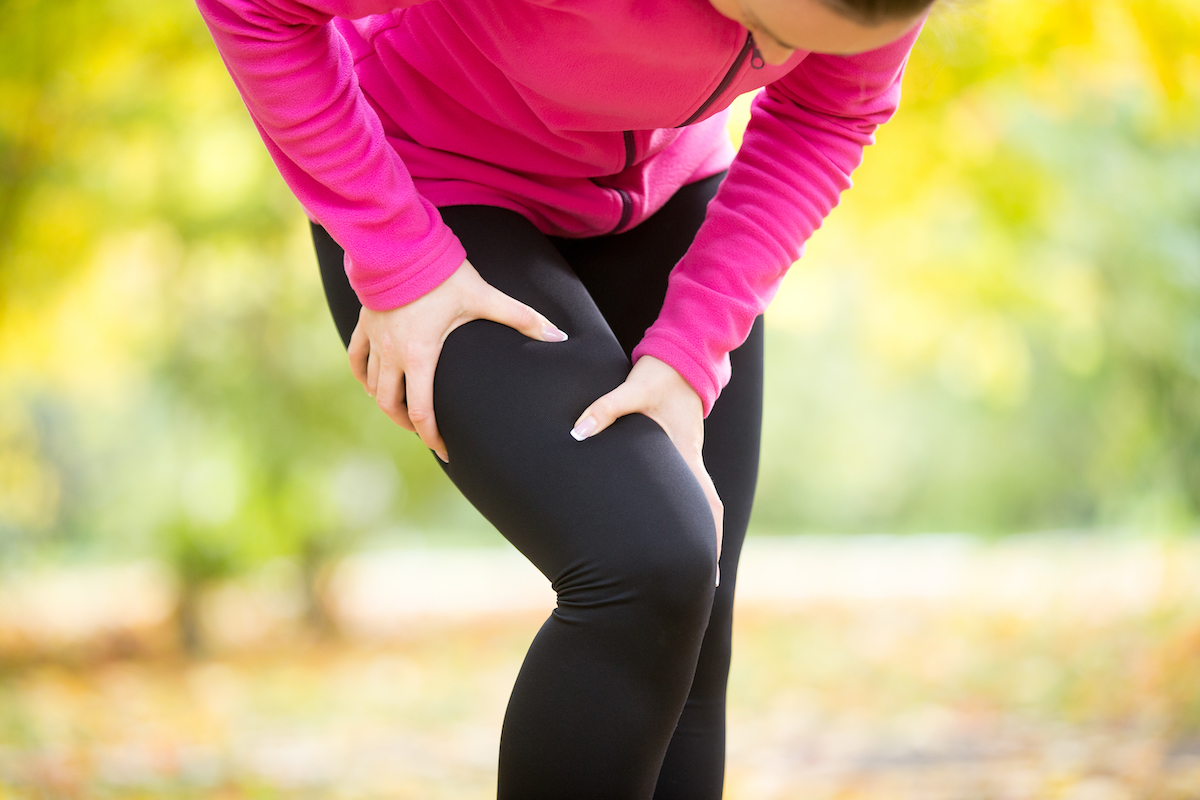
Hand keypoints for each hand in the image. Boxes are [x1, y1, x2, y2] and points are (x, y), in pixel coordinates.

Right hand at [348, 258, 567, 461]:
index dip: (432, 437)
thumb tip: (558, 335)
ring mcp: (375, 339)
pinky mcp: (365, 323)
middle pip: (391, 405)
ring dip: (386, 402)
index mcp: (420, 355)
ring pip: (371, 385)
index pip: (422, 411)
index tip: (445, 452)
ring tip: (402, 410)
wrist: (400, 244)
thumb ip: (521, 317)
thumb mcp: (484, 296)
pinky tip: (371, 381)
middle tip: (425, 432)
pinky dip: (363, 375)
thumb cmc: (443, 273)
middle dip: (408, 424)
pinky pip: (356, 358)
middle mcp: (392, 353)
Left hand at [570, 356, 723, 579]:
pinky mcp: (684, 453)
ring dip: (702, 533)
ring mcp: (691, 458)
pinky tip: (678, 530)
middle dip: (710, 549)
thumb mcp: (630, 389)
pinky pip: (691, 490)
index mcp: (685, 454)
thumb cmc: (656, 376)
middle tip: (706, 587)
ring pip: (703, 504)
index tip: (710, 571)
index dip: (708, 539)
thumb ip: (603, 409)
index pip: (704, 505)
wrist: (681, 357)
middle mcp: (693, 461)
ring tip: (696, 567)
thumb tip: (577, 433)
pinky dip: (691, 514)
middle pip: (710, 513)